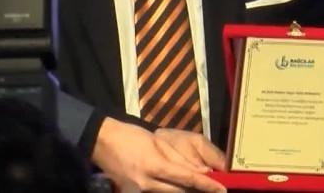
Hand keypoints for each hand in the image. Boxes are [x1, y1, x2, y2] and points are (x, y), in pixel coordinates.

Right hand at [92, 118, 225, 192]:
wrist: (101, 142)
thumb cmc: (131, 136)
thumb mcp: (156, 142)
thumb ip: (177, 158)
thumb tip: (200, 171)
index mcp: (154, 165)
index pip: (187, 178)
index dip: (206, 185)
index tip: (221, 190)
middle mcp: (147, 183)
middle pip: (180, 192)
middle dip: (197, 191)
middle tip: (214, 190)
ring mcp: (139, 190)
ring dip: (184, 191)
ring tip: (197, 188)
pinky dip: (168, 190)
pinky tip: (174, 186)